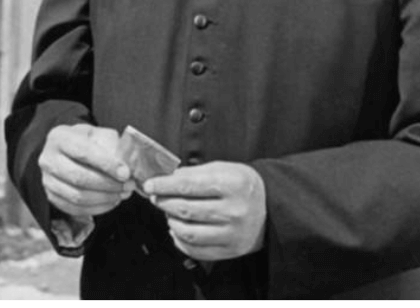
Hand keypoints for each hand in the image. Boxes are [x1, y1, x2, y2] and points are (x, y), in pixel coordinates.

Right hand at [38, 123, 134, 217]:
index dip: (106, 164)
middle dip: (108, 184)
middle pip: (78, 177)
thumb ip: (112, 147)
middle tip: (128, 185)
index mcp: (59, 137)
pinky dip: (98, 208)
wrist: (68, 152)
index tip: (125, 173)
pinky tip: (111, 201)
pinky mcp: (52, 197)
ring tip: (122, 194)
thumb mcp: (99, 135)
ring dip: (105, 198)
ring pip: (77, 196)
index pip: (82, 151)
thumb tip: (127, 166)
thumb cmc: (87, 142)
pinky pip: (76, 209)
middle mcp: (48, 159)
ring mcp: (48, 180)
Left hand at [144, 161, 265, 260]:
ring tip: (168, 212)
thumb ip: (192, 173)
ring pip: (188, 232)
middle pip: (185, 210)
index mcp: (233, 184)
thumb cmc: (240, 184)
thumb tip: (164, 178)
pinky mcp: (231, 250)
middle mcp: (235, 211)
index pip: (188, 185)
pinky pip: (196, 250)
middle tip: (156, 197)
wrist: (270, 207)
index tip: (149, 184)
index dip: (164, 185)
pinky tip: (177, 229)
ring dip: (170, 221)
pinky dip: (180, 240)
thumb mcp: (221, 169)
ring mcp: (234, 234)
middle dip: (164, 202)